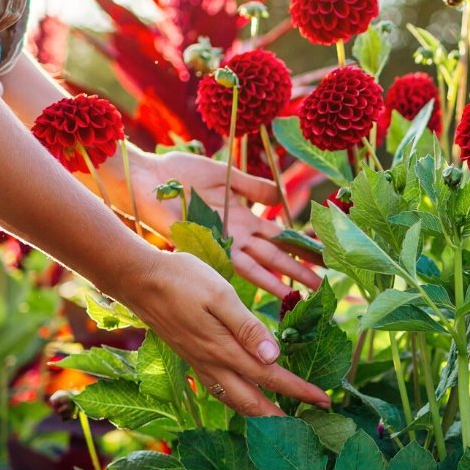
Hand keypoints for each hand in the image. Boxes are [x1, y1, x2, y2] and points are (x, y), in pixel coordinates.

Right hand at [118, 249, 329, 416]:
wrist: (138, 280)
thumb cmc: (182, 279)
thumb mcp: (220, 294)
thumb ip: (247, 326)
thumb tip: (273, 356)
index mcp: (224, 350)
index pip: (271, 378)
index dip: (299, 391)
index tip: (324, 401)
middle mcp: (212, 364)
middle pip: (252, 402)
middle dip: (281, 416)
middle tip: (307, 425)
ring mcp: (199, 364)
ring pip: (234, 401)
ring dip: (259, 414)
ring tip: (280, 421)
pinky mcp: (191, 359)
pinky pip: (220, 391)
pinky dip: (238, 402)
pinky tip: (244, 398)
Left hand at [132, 150, 321, 297]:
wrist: (147, 179)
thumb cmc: (180, 173)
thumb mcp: (225, 175)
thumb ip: (252, 186)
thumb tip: (281, 195)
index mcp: (243, 216)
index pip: (279, 235)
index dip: (299, 245)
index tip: (322, 255)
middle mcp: (236, 234)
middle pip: (273, 255)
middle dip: (297, 269)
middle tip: (321, 284)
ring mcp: (223, 242)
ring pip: (259, 266)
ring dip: (279, 281)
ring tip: (300, 295)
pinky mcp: (207, 246)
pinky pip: (235, 266)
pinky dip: (254, 278)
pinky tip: (270, 290)